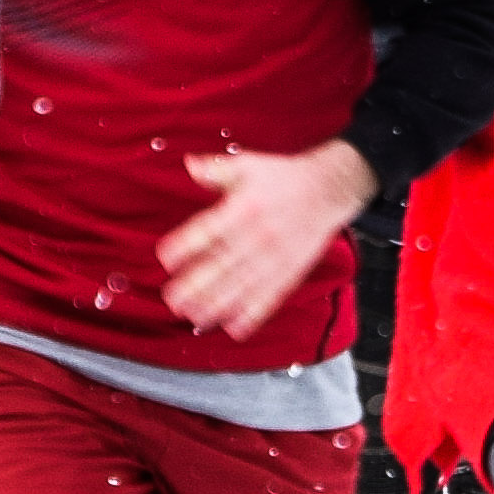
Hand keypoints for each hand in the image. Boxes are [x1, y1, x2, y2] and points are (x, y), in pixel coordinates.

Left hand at [159, 139, 373, 339]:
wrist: (327, 189)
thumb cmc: (284, 177)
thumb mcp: (248, 165)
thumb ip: (217, 170)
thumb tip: (190, 165)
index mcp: (244, 208)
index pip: (210, 229)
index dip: (186, 244)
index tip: (166, 258)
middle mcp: (257, 235)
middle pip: (223, 263)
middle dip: (196, 284)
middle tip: (173, 300)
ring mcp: (274, 257)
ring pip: (242, 285)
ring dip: (217, 304)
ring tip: (195, 317)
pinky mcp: (289, 271)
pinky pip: (270, 296)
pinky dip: (253, 314)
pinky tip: (235, 328)